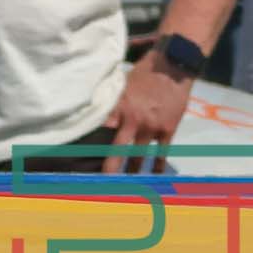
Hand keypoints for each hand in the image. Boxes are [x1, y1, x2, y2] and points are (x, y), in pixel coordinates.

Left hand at [102, 49, 192, 175]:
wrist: (172, 67)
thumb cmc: (143, 73)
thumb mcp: (120, 84)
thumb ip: (112, 101)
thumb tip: (95, 110)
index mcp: (118, 107)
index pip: (99, 129)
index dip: (91, 143)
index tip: (81, 156)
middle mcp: (133, 120)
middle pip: (117, 149)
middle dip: (109, 167)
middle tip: (102, 183)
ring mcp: (151, 127)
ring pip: (139, 156)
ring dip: (132, 170)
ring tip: (126, 186)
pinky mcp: (168, 130)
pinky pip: (162, 154)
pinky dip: (157, 166)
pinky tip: (154, 177)